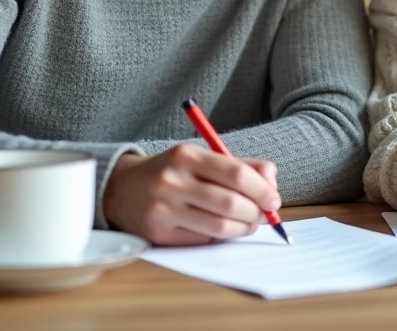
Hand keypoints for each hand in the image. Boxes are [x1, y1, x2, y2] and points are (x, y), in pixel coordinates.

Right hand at [103, 144, 280, 244]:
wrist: (122, 188)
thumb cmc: (173, 171)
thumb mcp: (202, 157)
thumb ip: (241, 166)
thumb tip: (272, 185)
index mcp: (187, 156)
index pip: (237, 174)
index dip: (262, 190)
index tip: (274, 199)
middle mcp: (172, 181)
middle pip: (231, 203)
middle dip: (256, 213)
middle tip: (263, 215)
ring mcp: (164, 210)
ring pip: (220, 227)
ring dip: (243, 228)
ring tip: (248, 223)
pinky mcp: (159, 234)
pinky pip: (203, 240)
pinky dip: (220, 237)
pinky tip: (220, 228)